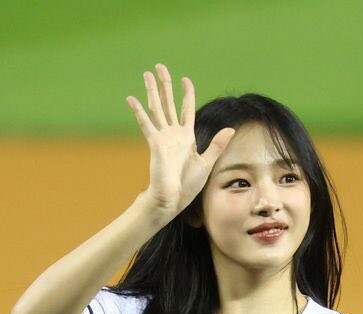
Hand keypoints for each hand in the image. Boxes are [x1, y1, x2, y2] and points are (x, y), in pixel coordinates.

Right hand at [126, 63, 234, 217]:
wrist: (173, 199)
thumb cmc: (188, 186)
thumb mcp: (206, 163)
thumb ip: (217, 145)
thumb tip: (231, 130)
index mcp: (186, 137)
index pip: (187, 109)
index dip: (186, 94)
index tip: (185, 79)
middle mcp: (173, 134)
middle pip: (168, 103)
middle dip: (165, 85)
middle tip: (159, 66)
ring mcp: (163, 137)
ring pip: (157, 108)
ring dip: (152, 91)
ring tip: (146, 73)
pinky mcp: (155, 143)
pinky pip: (146, 124)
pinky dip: (139, 111)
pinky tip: (131, 98)